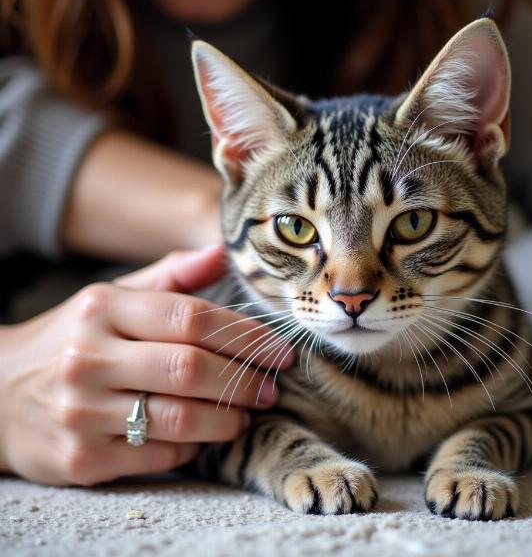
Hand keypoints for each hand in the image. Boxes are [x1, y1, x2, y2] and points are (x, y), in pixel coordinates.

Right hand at [0, 246, 292, 484]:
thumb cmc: (73, 338)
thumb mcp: (112, 297)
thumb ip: (171, 275)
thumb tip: (223, 251)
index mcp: (101, 307)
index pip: (191, 316)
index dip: (246, 334)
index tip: (280, 349)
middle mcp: (87, 357)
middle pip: (190, 368)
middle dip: (244, 379)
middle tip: (271, 386)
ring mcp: (80, 411)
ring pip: (179, 418)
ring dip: (227, 419)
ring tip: (247, 413)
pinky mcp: (80, 459)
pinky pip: (158, 455)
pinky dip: (194, 446)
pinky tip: (206, 435)